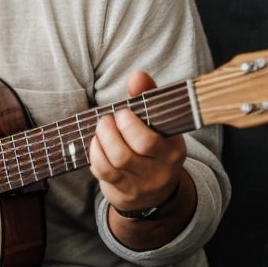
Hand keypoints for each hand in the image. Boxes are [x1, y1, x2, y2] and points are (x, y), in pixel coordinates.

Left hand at [89, 70, 185, 212]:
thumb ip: (148, 97)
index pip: (149, 140)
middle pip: (127, 153)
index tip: (122, 111)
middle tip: (106, 119)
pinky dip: (95, 155)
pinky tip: (97, 144)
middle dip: (110, 132)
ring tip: (101, 128)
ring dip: (101, 140)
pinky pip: (104, 172)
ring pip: (113, 162)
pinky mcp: (124, 191)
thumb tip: (138, 75)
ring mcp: (141, 183)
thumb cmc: (153, 145)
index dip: (129, 124)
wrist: (156, 191)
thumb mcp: (157, 122)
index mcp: (172, 150)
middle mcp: (159, 170)